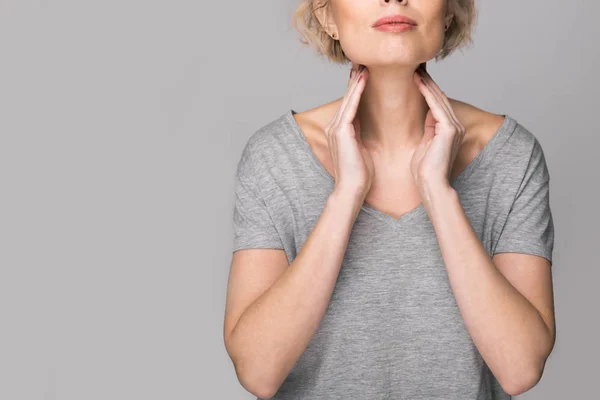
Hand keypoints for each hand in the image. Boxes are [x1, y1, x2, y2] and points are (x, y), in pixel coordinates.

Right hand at [324, 63, 373, 200]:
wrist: (352, 189)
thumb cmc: (360, 175)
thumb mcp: (361, 149)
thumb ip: (359, 135)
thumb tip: (365, 126)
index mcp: (340, 131)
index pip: (350, 104)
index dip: (357, 88)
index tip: (365, 73)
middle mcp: (334, 126)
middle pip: (347, 97)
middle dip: (355, 79)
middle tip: (362, 61)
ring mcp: (336, 128)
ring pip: (348, 98)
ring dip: (356, 80)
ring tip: (363, 64)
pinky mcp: (341, 131)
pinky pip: (351, 106)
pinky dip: (357, 91)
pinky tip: (363, 78)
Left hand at [411, 66, 465, 191]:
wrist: (430, 185)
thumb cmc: (424, 171)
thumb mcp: (424, 144)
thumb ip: (428, 129)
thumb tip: (425, 114)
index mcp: (449, 129)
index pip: (436, 103)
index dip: (426, 88)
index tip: (414, 75)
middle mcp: (454, 125)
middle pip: (439, 97)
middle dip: (426, 81)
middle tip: (415, 65)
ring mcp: (454, 126)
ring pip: (438, 98)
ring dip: (426, 82)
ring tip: (415, 68)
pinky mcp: (449, 129)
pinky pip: (436, 105)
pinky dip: (426, 92)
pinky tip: (418, 80)